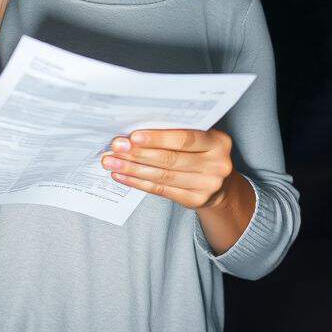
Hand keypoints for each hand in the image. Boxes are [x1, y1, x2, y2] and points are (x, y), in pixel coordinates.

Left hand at [100, 128, 235, 209]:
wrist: (219, 183)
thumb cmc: (202, 152)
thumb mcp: (199, 138)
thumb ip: (176, 132)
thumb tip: (134, 130)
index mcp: (218, 142)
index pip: (184, 139)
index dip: (157, 138)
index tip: (133, 136)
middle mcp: (217, 165)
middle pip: (170, 159)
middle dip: (138, 153)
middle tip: (115, 147)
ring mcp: (208, 185)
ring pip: (162, 176)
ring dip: (133, 169)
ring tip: (112, 162)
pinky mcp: (195, 200)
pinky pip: (161, 190)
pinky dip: (138, 182)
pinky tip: (122, 175)